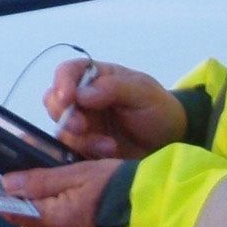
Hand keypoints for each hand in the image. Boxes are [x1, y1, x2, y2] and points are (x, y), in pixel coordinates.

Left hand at [1, 159, 120, 226]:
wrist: (163, 216)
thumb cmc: (118, 188)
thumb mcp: (80, 174)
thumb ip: (42, 181)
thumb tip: (6, 184)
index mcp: (55, 222)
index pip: (16, 216)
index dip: (6, 203)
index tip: (1, 192)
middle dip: (31, 214)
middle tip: (40, 192)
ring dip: (55, 225)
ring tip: (70, 203)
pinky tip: (91, 221)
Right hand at [44, 59, 185, 162]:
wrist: (172, 142)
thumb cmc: (159, 110)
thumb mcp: (143, 94)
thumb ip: (114, 89)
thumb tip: (81, 94)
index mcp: (96, 78)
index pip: (68, 72)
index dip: (62, 83)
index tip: (67, 99)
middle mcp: (83, 99)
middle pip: (55, 101)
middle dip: (64, 115)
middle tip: (81, 127)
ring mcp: (83, 124)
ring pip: (61, 129)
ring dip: (81, 139)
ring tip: (109, 146)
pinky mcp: (85, 146)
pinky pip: (72, 150)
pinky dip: (86, 153)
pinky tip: (109, 153)